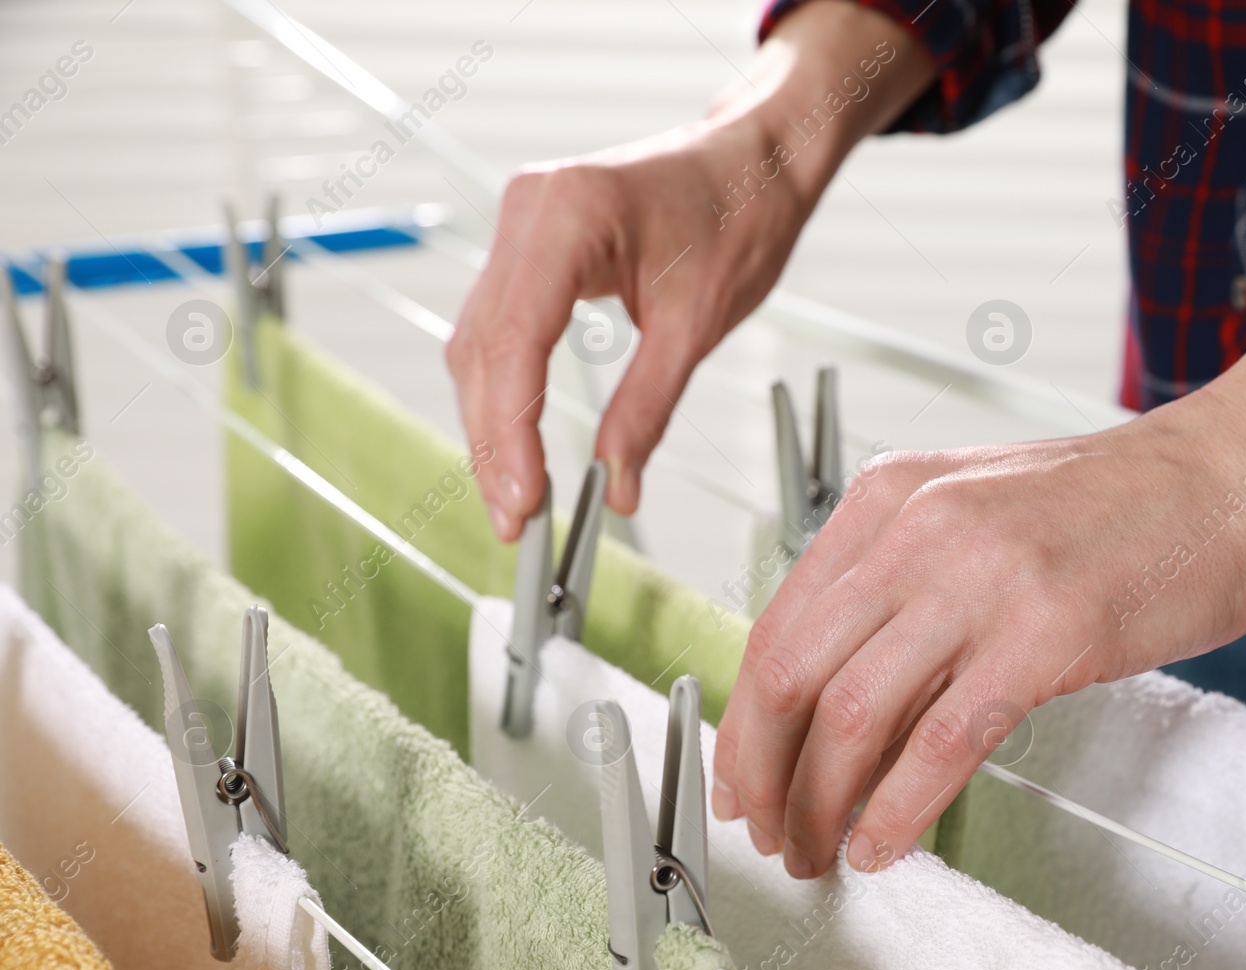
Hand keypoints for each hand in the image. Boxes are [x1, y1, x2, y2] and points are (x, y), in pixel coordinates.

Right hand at [446, 1, 934, 534]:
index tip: (524, 497)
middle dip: (493, 441)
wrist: (754, 161)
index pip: (514, 341)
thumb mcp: (698, 324)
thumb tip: (618, 485)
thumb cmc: (739, 216)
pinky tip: (515, 440)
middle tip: (515, 520)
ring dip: (491, 422)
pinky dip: (505, 387)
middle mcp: (528, 210)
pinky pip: (499, 325)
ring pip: (479, 342)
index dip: (510, 430)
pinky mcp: (530, 242)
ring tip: (514, 495)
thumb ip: (648, 407)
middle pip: (483, 348)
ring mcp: (521, 222)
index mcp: (568, 215)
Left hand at [711, 403, 1245, 877]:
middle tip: (768, 832)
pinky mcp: (1046, 632)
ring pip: (853, 714)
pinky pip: (943, 741)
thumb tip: (831, 699)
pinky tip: (887, 843)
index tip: (741, 779)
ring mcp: (980, 578)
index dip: (744, 722)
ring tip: (821, 851)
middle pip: (792, 674)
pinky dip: (900, 809)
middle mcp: (917, 529)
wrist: (1228, 477)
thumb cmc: (1111, 508)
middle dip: (763, 775)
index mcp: (886, 498)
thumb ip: (895, 588)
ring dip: (822, 803)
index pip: (776, 625)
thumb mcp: (970, 515)